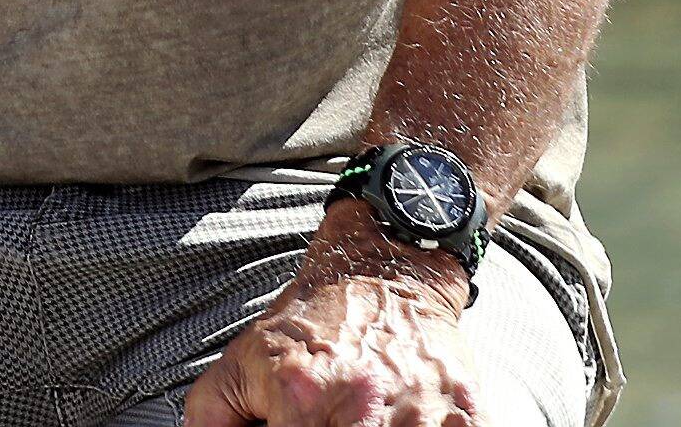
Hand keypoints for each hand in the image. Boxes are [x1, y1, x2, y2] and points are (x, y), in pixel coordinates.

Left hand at [183, 226, 481, 426]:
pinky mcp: (468, 413)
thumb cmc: (315, 323)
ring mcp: (420, 412)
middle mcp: (362, 404)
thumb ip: (212, 415)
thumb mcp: (243, 359)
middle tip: (329, 423)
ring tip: (365, 419)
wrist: (385, 269)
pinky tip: (404, 423)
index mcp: (302, 395)